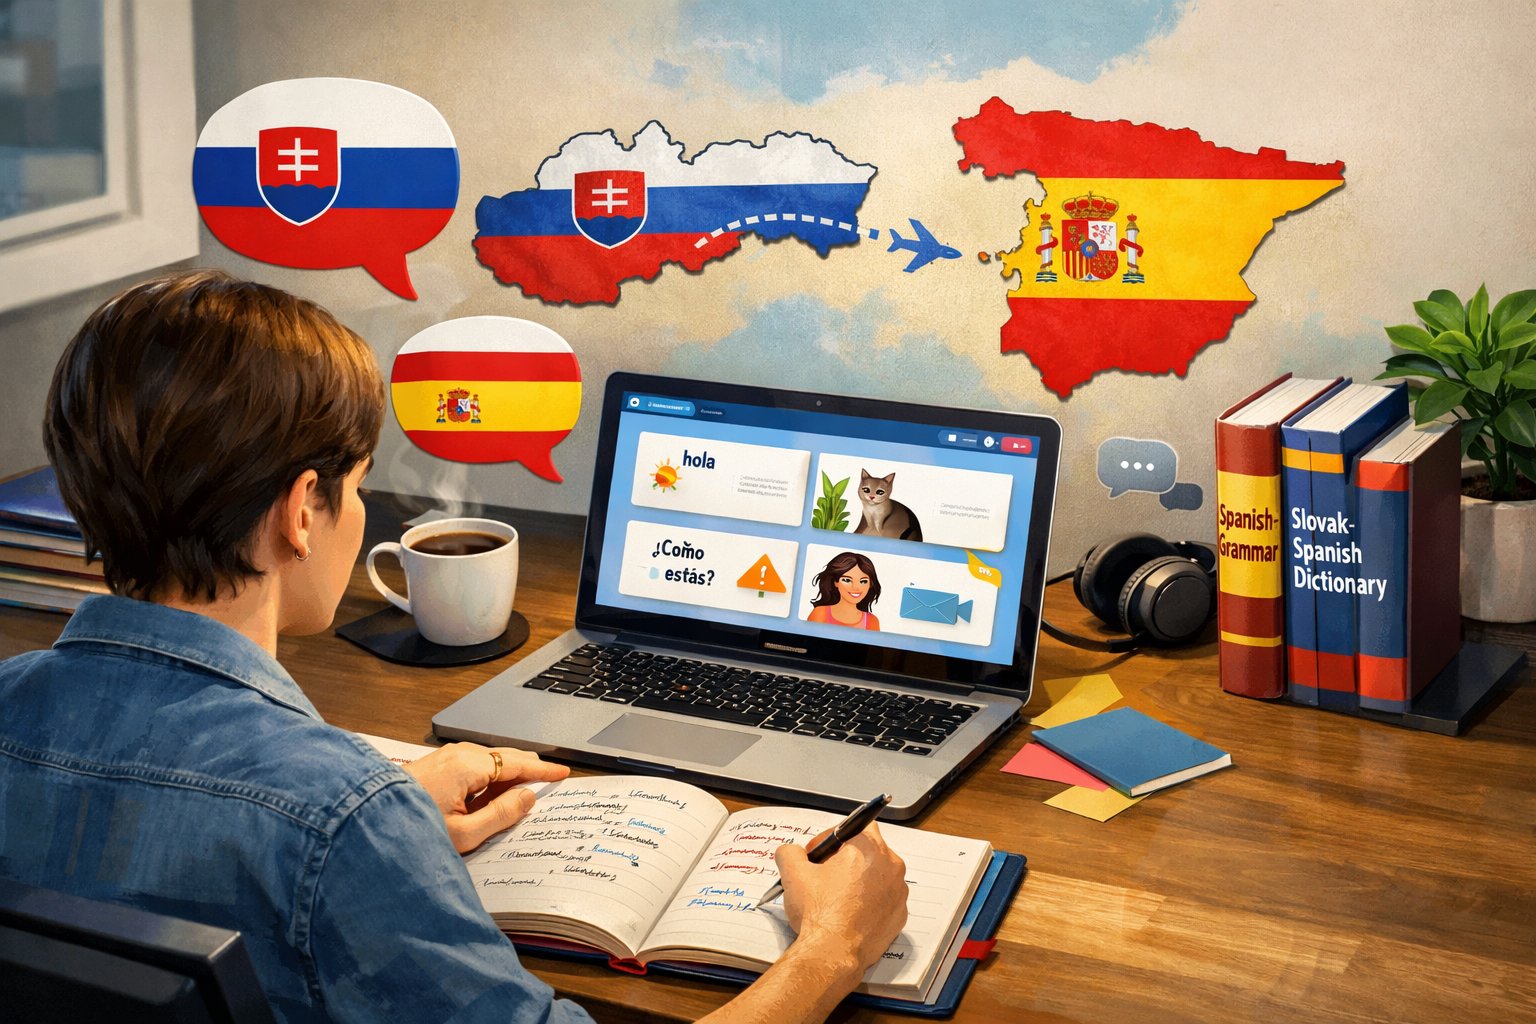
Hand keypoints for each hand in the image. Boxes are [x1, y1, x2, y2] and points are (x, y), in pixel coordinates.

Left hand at [404, 742, 568, 852]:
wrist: (364, 820)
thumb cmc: (410, 831)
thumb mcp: (465, 833)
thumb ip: (502, 814)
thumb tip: (527, 797)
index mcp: (468, 766)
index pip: (517, 764)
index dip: (542, 770)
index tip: (561, 773)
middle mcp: (457, 754)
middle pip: (504, 758)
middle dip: (526, 772)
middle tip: (545, 786)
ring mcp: (444, 757)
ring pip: (488, 762)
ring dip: (505, 778)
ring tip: (516, 799)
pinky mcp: (435, 765)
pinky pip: (472, 766)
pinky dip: (488, 779)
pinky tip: (487, 798)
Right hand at [773, 824, 907, 977]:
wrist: (833, 953)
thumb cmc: (819, 912)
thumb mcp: (793, 873)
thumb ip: (789, 852)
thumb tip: (790, 852)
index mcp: (868, 848)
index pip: (855, 826)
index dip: (833, 837)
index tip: (819, 854)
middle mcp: (891, 866)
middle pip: (868, 850)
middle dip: (846, 858)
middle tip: (824, 875)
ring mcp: (898, 892)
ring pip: (878, 876)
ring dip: (860, 880)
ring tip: (836, 897)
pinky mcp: (899, 915)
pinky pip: (885, 900)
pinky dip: (870, 903)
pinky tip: (850, 913)